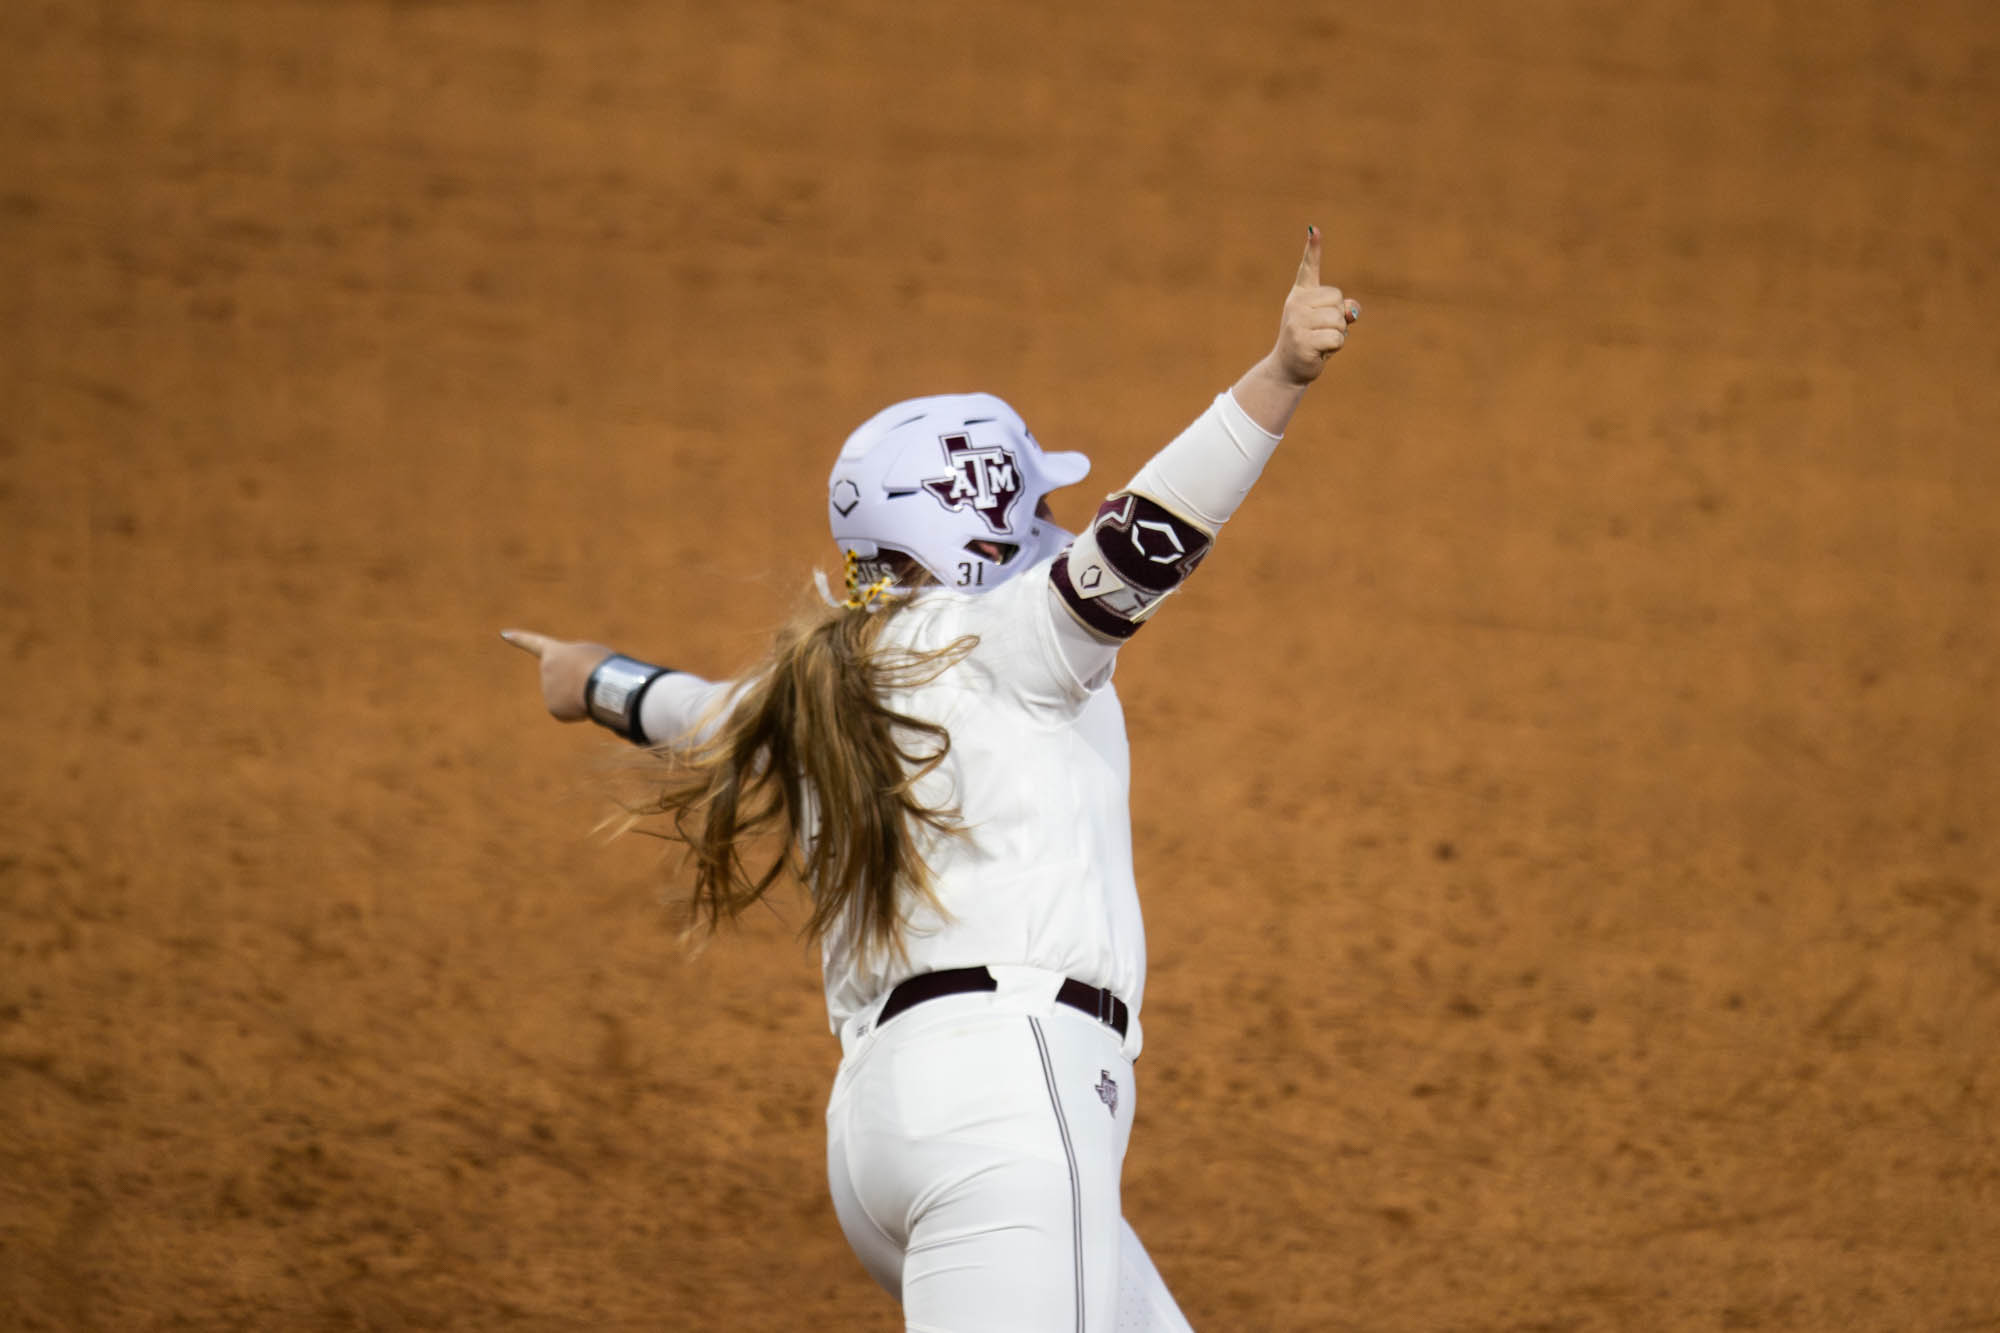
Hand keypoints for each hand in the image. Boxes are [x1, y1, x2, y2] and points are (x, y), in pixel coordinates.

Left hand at [500, 628, 612, 722]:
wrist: (598, 684)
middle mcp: (546, 669)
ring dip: (579, 695)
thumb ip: (574, 664)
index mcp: (554, 651)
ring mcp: (547, 690)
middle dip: (576, 681)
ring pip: (567, 695)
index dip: (520, 638)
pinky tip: (585, 703)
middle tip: (590, 679)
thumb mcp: (589, 654)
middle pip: (563, 678)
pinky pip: (568, 710)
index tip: (504, 634)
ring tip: (589, 689)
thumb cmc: (599, 664)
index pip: (534, 643)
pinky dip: (579, 709)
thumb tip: (571, 688)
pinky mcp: (553, 708)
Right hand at [1271, 224, 1359, 384]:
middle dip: (1339, 318)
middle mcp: (1296, 304)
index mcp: (1301, 295)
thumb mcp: (1328, 322)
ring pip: (1339, 320)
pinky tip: (1320, 351)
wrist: (1289, 368)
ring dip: (1338, 334)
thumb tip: (1352, 312)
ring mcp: (1297, 322)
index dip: (1312, 249)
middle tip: (1321, 331)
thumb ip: (1344, 311)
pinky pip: (1337, 337)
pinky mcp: (1303, 340)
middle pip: (1338, 300)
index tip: (1314, 230)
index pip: (1308, 268)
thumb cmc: (1311, 341)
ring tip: (1321, 341)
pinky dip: (1335, 347)